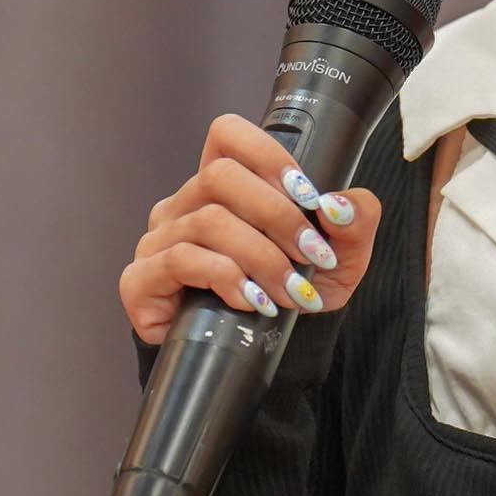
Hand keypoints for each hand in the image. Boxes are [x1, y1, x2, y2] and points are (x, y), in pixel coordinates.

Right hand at [120, 113, 385, 344]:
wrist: (262, 361)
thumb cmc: (290, 296)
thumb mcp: (340, 260)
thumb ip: (354, 223)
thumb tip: (339, 204)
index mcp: (222, 188)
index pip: (227, 135)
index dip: (268, 156)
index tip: (308, 196)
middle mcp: (183, 206)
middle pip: (219, 177)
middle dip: (278, 216)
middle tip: (314, 257)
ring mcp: (157, 241)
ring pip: (207, 222)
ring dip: (262, 258)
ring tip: (292, 292)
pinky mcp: (141, 281)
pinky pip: (180, 260)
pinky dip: (226, 278)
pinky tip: (252, 301)